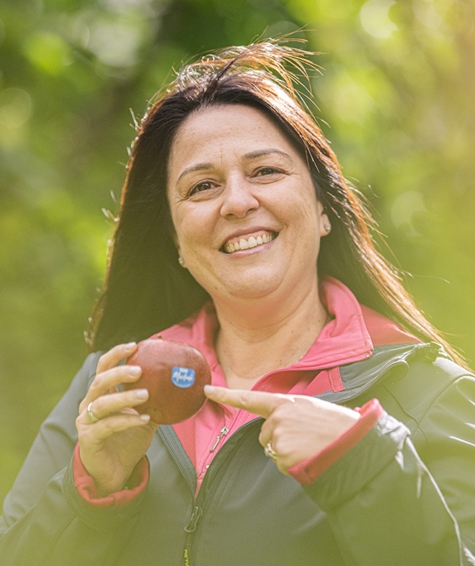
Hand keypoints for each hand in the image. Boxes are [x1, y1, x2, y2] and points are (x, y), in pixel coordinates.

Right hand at [76, 343, 157, 495]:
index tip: (135, 345)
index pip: (104, 366)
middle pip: (100, 380)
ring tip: (146, 394)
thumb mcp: (146, 416)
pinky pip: (108, 425)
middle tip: (139, 369)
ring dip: (125, 397)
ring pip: (103, 403)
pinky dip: (127, 420)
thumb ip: (157, 400)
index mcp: (102, 393)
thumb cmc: (128, 439)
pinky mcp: (89, 438)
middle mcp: (90, 403)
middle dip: (119, 372)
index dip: (117, 354)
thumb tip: (180, 383)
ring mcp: (87, 421)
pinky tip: (145, 419)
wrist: (115, 472)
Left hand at [204, 386, 358, 474]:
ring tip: (309, 446)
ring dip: (287, 452)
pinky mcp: (282, 454)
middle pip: (264, 434)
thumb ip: (289, 412)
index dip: (226, 395)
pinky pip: (280, 464)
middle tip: (305, 438)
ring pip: (272, 450)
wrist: (353, 442)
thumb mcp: (311, 408)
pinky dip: (292, 464)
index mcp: (284, 402)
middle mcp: (277, 417)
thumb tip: (277, 424)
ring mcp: (279, 436)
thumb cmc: (335, 425)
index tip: (207, 391)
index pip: (249, 398)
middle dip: (279, 439)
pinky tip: (307, 457)